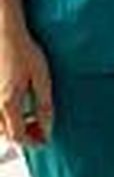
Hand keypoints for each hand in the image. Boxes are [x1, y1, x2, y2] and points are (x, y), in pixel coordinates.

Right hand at [0, 22, 52, 146]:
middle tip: (41, 130)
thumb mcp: (41, 77)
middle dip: (24, 136)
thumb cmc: (25, 52)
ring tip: (30, 119)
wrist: (4, 35)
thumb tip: (47, 127)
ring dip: (13, 129)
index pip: (18, 136)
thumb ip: (44, 104)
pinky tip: (16, 109)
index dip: (33, 141)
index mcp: (8, 102)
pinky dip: (4, 120)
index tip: (45, 139)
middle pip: (6, 135)